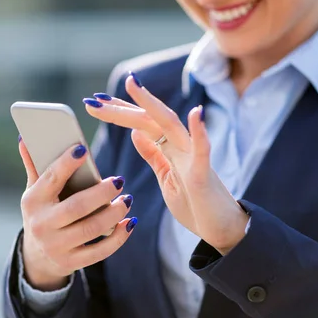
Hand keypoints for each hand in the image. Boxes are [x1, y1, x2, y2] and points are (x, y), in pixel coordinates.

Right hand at [17, 138, 136, 290]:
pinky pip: (100, 251)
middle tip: (119, 181)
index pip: (50, 179)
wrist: (37, 256)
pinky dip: (119, 237)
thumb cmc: (42, 212)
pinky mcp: (71, 262)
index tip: (83, 149)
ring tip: (127, 199)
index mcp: (32, 201)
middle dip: (101, 193)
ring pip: (91, 228)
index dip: (66, 164)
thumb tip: (25, 138)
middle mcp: (41, 225)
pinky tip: (129, 223)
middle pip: (76, 207)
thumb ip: (34, 165)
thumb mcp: (34, 191)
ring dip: (114, 213)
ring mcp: (56, 246)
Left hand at [85, 75, 248, 254]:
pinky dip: (200, 133)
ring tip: (135, 86)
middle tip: (95, 98)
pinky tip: (196, 114)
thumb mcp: (166, 177)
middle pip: (149, 120)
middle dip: (122, 107)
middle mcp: (181, 148)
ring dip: (152, 105)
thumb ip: (153, 155)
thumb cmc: (195, 204)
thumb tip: (136, 133)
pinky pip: (203, 152)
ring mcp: (193, 159)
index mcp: (169, 150)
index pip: (141, 124)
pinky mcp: (204, 176)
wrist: (222, 231)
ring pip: (171, 126)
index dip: (119, 111)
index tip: (94, 102)